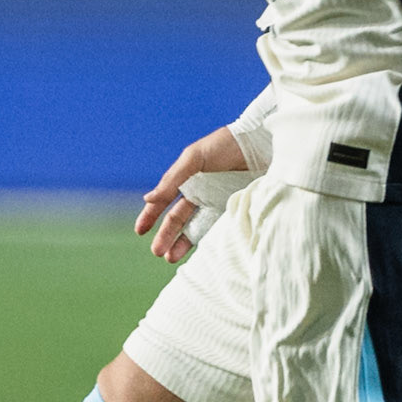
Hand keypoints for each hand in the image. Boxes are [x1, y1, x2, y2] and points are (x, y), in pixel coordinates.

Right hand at [135, 125, 248, 263]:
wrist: (261, 143)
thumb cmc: (226, 145)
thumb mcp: (195, 159)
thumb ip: (172, 180)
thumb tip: (147, 199)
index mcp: (187, 178)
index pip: (164, 200)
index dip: (150, 215)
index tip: (139, 231)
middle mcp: (200, 192)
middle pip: (178, 218)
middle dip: (166, 235)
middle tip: (157, 252)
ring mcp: (217, 201)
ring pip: (194, 226)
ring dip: (182, 242)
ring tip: (171, 258)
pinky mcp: (234, 208)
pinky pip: (216, 228)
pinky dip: (206, 240)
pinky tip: (198, 251)